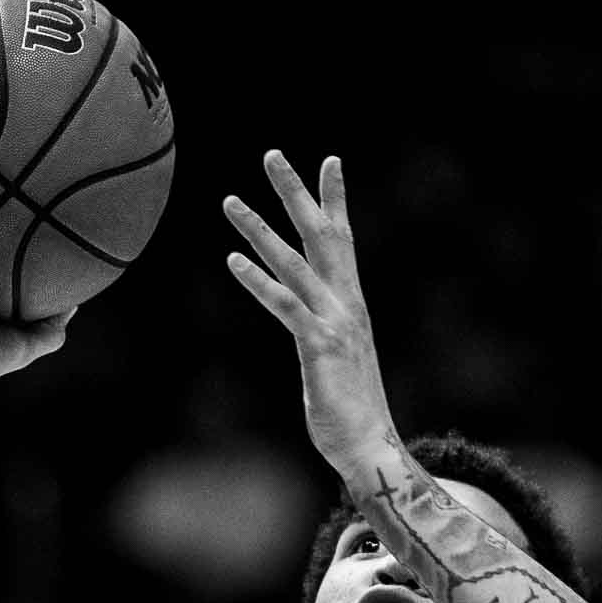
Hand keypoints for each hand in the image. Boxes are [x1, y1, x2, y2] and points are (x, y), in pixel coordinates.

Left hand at [222, 150, 395, 468]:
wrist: (372, 448)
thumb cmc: (351, 410)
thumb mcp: (335, 359)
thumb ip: (322, 332)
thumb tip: (309, 325)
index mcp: (351, 305)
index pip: (342, 240)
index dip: (334, 200)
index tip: (330, 160)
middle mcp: (346, 305)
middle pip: (321, 236)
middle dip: (297, 193)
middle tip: (272, 154)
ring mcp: (334, 323)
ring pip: (294, 263)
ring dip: (260, 229)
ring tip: (229, 200)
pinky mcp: (319, 347)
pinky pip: (285, 305)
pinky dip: (259, 280)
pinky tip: (233, 260)